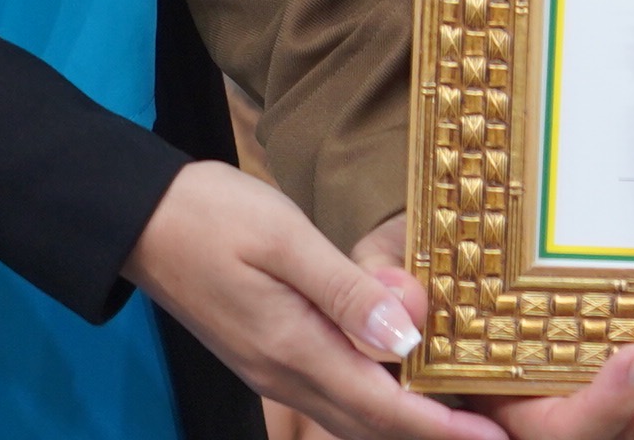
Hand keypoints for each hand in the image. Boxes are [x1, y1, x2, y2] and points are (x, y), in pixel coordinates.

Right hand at [124, 166, 506, 439]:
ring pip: (350, 415)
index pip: (383, 406)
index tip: (493, 438)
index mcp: (295, 348)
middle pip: (371, 424)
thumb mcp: (285, 239)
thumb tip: (405, 337)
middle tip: (492, 429)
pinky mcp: (266, 354)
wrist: (140, 220)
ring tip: (459, 411)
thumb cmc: (212, 215)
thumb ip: (345, 291)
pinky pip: (331, 394)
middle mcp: (285, 373)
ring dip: (403, 421)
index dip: (442, 428)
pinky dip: (373, 399)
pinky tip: (398, 376)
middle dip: (432, 433)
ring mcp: (272, 368)